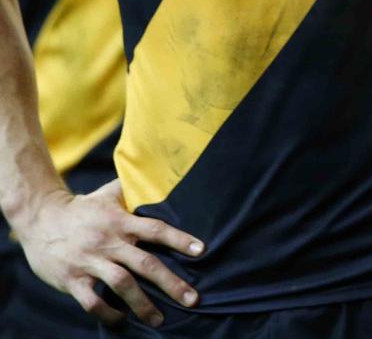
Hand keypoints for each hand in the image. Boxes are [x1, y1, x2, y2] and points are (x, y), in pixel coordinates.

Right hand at [16, 179, 203, 327]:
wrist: (40, 218)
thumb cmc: (81, 207)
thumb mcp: (108, 194)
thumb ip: (132, 190)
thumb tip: (157, 179)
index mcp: (120, 220)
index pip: (156, 229)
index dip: (179, 239)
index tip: (201, 250)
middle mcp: (109, 241)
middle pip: (145, 263)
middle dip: (170, 283)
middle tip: (193, 298)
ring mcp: (90, 261)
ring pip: (122, 285)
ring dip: (142, 304)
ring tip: (160, 319)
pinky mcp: (73, 279)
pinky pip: (93, 301)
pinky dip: (108, 314)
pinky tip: (121, 321)